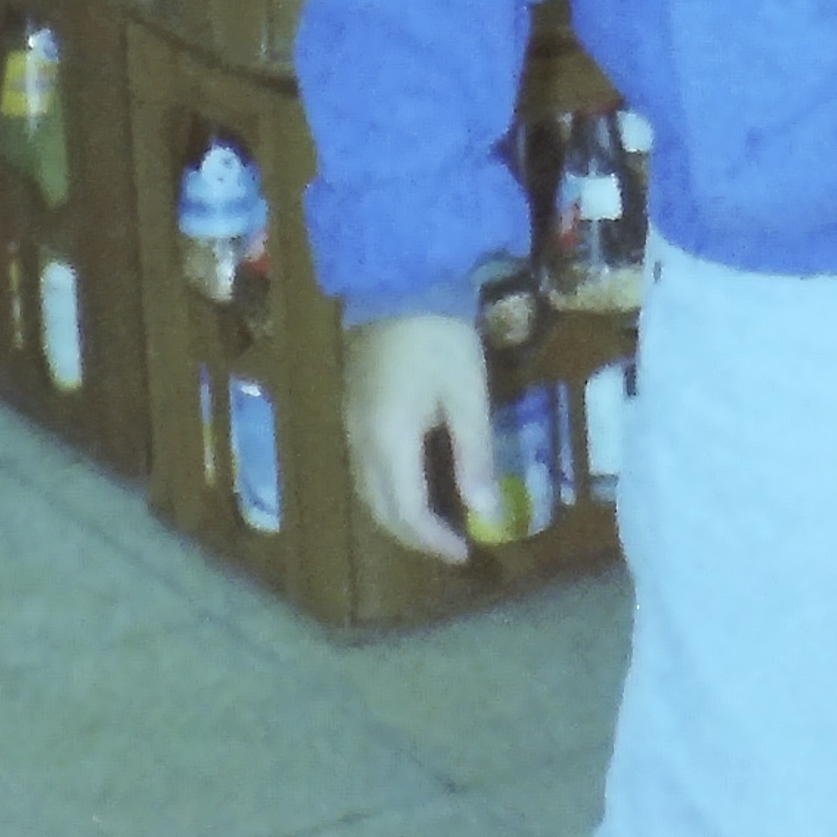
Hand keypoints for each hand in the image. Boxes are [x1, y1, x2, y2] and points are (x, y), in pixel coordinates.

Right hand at [344, 312, 490, 566]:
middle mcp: (361, 441)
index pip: (407, 511)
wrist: (400, 282)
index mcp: (390, 441)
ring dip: (397, 516)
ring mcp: (350, 425)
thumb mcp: (468, 396)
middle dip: (414, 535)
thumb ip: (474, 455)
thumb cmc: (442, 338)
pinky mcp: (352, 410)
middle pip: (380, 508)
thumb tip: (485, 510)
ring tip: (434, 525)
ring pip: (367, 491)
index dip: (434, 540)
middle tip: (450, 546)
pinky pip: (364, 468)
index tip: (465, 554)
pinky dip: (387, 491)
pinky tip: (412, 486)